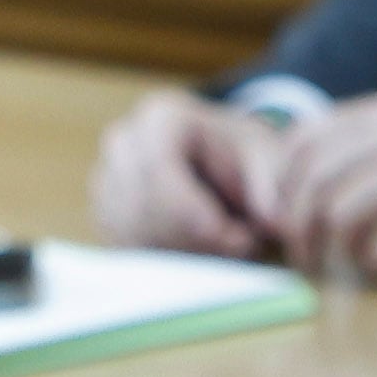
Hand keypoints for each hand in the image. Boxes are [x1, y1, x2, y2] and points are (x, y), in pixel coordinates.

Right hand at [89, 89, 281, 257]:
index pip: (158, 172)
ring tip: (228, 251)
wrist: (224, 164)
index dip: (195, 214)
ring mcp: (104, 179)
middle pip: (142, 207)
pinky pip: (125, 248)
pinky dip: (164, 260)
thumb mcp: (269, 157)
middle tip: (242, 251)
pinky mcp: (102, 214)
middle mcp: (121, 143)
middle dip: (193, 240)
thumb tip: (273, 220)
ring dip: (181, 254)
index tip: (240, 241)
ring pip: (131, 233)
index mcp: (158, 116)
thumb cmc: (244, 155)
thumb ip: (271, 183)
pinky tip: (201, 255)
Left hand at [255, 89, 376, 282]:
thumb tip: (269, 202)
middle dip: (299, 230)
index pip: (302, 143)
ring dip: (340, 251)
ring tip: (356, 260)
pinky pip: (375, 252)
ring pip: (338, 218)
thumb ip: (345, 157)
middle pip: (313, 184)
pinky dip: (376, 269)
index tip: (282, 220)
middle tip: (306, 257)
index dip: (280, 189)